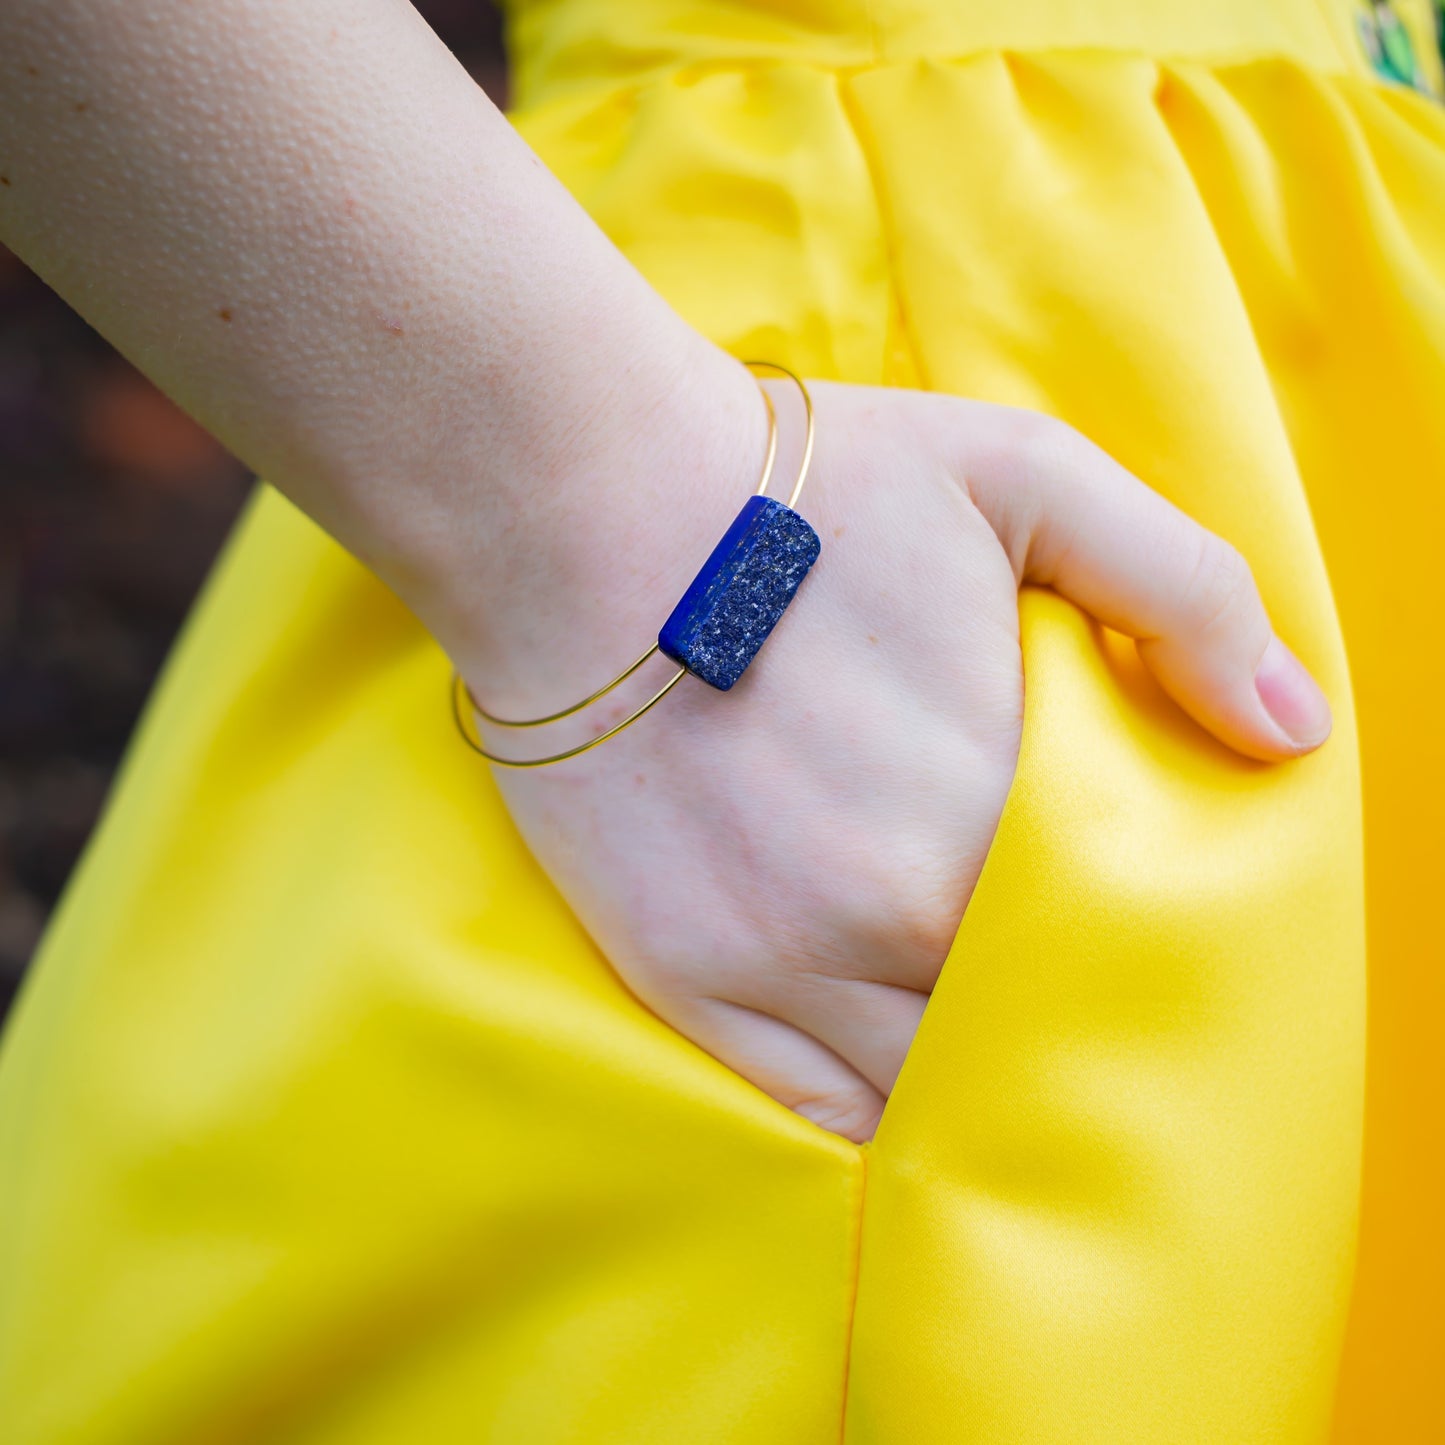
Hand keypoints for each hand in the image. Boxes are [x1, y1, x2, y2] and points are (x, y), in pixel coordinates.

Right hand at [461, 350, 1331, 1143]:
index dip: (1134, 936)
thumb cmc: (807, 488)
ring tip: (988, 1040)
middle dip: (1059, 1009)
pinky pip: (812, 1106)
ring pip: (927, 1091)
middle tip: (1059, 978)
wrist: (588, 514)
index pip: (1117, 932)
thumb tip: (1293, 730)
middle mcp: (894, 913)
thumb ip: (1184, 592)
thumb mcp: (1025, 477)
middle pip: (1025, 1023)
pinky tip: (903, 1089)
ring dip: (973, 1077)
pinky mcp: (686, 977)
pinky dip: (874, 1114)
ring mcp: (781, 961)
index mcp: (996, 804)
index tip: (1127, 918)